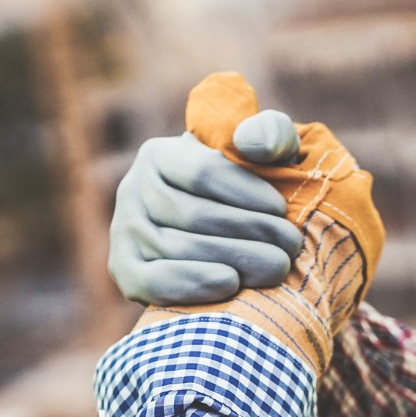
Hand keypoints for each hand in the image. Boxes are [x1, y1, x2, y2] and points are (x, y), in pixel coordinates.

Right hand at [134, 73, 384, 373]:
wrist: (227, 240)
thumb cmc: (249, 189)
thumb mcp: (264, 154)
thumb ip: (269, 132)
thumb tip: (257, 143)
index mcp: (159, 154)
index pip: (201, 171)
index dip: (245, 192)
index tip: (282, 209)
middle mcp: (132, 190)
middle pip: (191, 214)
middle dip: (248, 230)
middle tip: (291, 246)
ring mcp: (124, 233)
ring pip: (177, 248)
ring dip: (233, 259)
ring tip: (277, 266)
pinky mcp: (125, 272)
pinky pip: (154, 280)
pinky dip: (193, 283)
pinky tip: (231, 284)